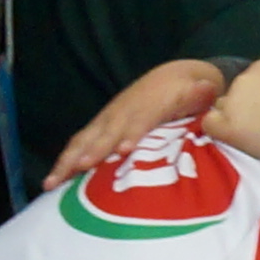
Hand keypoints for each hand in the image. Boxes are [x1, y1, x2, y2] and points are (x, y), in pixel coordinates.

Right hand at [47, 56, 229, 190]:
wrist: (173, 76)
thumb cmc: (188, 91)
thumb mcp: (198, 90)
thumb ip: (201, 93)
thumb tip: (207, 88)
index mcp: (149, 105)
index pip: (139, 120)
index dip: (131, 133)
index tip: (124, 149)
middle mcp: (123, 112)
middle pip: (105, 133)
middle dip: (91, 151)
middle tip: (79, 169)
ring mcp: (108, 119)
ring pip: (84, 140)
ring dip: (68, 160)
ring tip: (52, 183)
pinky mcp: (101, 127)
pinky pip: (80, 143)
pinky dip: (66, 160)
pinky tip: (53, 181)